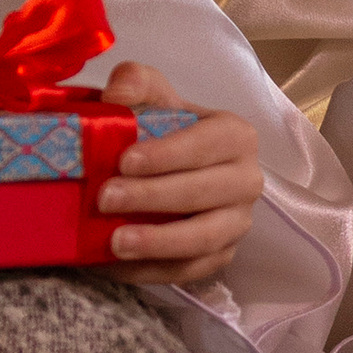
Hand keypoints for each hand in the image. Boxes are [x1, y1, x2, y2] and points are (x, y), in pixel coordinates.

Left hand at [97, 59, 263, 286]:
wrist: (168, 169)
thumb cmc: (163, 130)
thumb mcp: (152, 96)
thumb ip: (136, 82)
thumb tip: (118, 93)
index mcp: (236, 136)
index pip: (209, 144)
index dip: (169, 154)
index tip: (125, 160)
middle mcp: (246, 181)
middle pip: (205, 193)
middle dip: (154, 197)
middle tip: (105, 198)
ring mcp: (236, 223)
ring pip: (204, 238)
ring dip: (159, 242)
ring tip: (115, 241)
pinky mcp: (220, 256)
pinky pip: (191, 271)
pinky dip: (153, 270)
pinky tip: (117, 265)